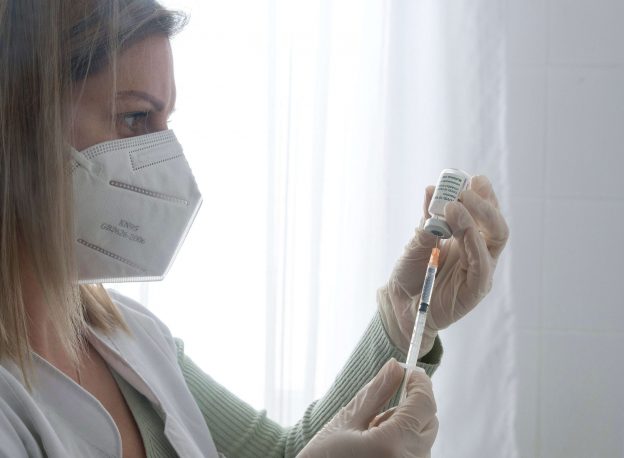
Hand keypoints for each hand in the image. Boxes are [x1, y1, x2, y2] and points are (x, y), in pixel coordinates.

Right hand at [297, 359, 437, 457]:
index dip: (420, 384)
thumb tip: (395, 367)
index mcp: (391, 444)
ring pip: (422, 438)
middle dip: (411, 408)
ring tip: (371, 435)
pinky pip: (415, 454)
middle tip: (379, 409)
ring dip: (405, 428)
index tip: (411, 373)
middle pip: (430, 421)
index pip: (424, 404)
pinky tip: (377, 448)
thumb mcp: (346, 421)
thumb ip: (376, 393)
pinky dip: (402, 444)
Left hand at [377, 175, 508, 355]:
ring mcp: (480, 271)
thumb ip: (428, 219)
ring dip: (477, 219)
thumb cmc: (411, 273)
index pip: (484, 214)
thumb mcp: (417, 240)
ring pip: (493, 240)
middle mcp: (478, 252)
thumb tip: (431, 189)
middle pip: (495, 224)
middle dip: (484, 204)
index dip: (482, 195)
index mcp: (467, 238)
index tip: (472, 178)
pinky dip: (474, 244)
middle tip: (466, 190)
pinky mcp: (476, 289)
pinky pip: (482, 264)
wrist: (399, 304)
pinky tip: (463, 230)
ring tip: (455, 206)